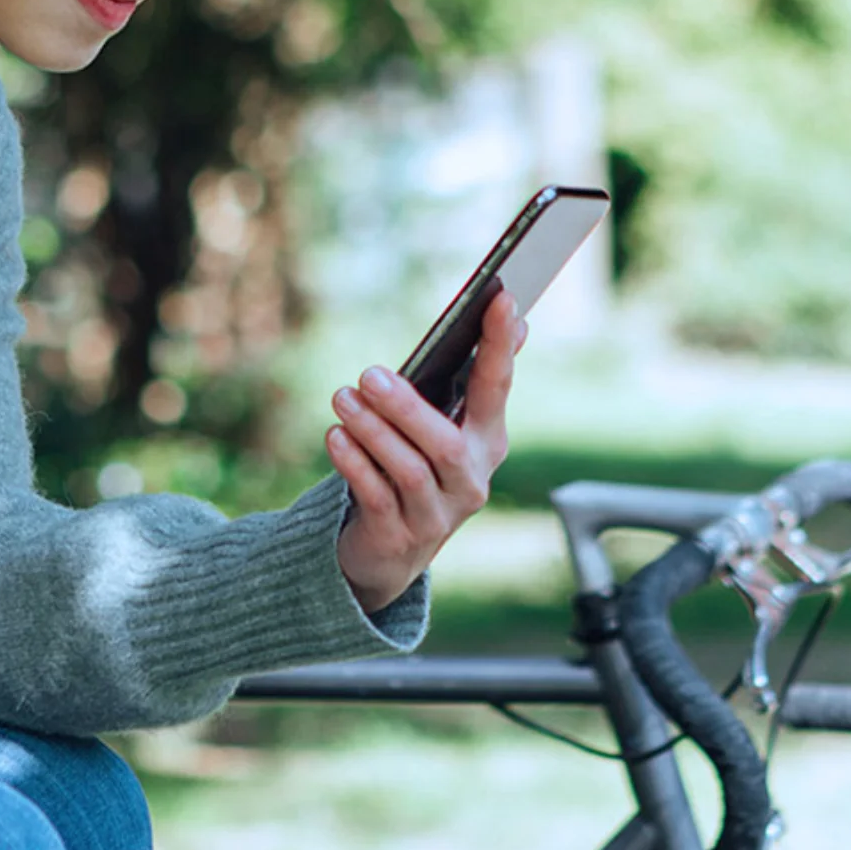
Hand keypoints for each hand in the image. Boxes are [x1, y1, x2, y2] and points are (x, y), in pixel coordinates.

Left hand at [327, 290, 527, 612]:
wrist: (391, 550)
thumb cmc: (417, 465)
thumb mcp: (445, 423)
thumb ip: (472, 378)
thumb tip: (515, 317)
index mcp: (487, 442)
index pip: (497, 388)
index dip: (500, 346)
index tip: (502, 299)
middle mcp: (471, 481)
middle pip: (444, 443)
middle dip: (405, 407)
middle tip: (368, 374)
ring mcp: (437, 514)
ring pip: (408, 469)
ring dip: (372, 431)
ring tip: (342, 398)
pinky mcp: (399, 537)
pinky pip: (377, 496)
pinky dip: (354, 463)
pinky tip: (335, 435)